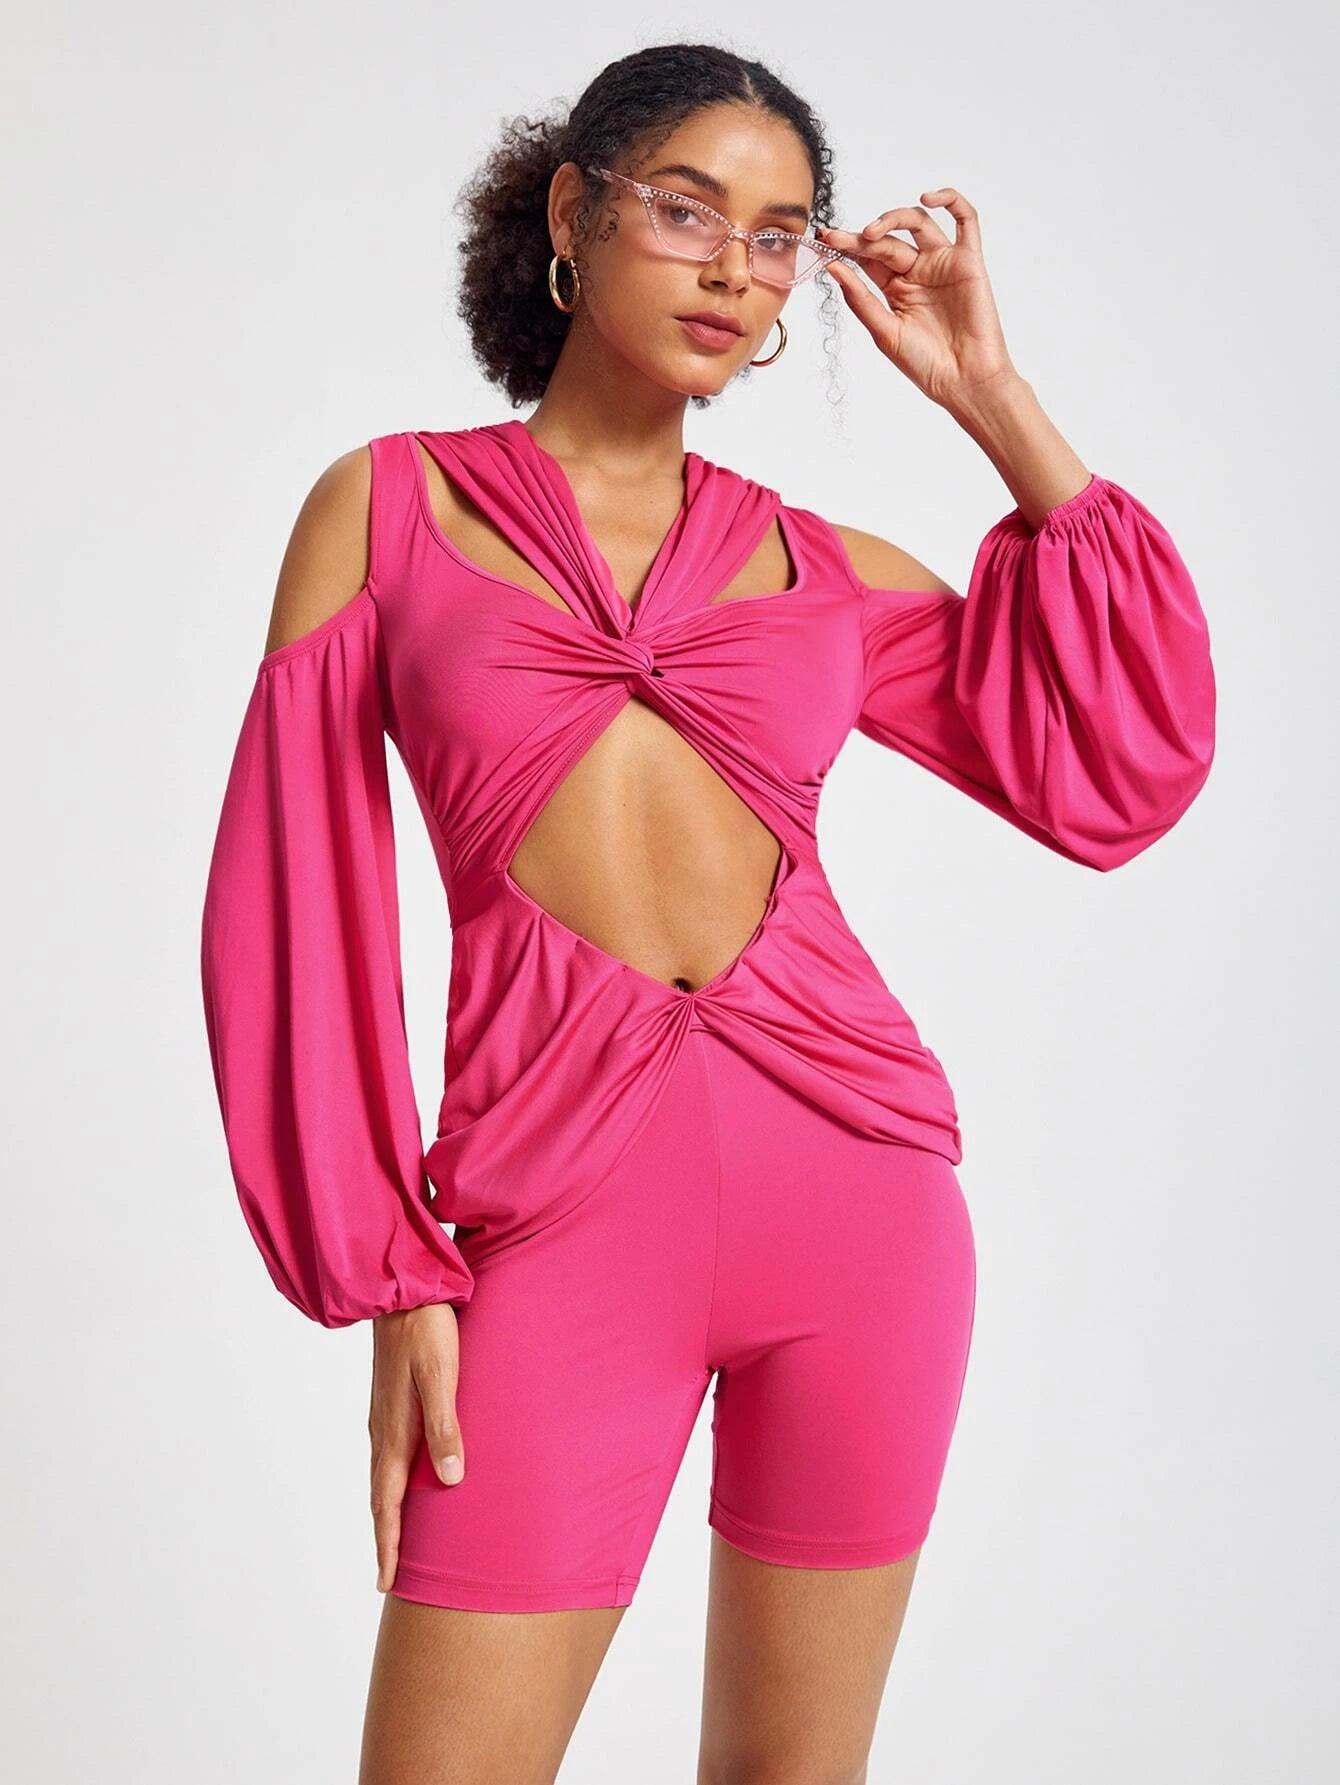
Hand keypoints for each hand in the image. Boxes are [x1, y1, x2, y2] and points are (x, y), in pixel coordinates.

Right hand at [369, 1303, 464, 1592]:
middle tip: (389, 1575)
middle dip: (386, 1537)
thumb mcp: (440, 1376)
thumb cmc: (426, 1330)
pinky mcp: (392, 1400)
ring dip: (390, 1510)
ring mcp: (385, 1415)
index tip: (386, 1583)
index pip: (388, 1504)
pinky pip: (390, 1454)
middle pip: (382, 1497)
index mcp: (394, 1432)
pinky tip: (409, 1478)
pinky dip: (395, 1481)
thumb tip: (449, 1481)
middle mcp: (384, 1430)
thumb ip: (445, 1426)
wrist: (399, 1288)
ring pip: (385, 1475)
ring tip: (397, 1537)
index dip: (389, 1544)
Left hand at [818, 189, 1018, 412]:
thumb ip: (860, 299)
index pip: (867, 257)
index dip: (845, 245)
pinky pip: (966, 220)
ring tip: (872, 233)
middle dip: (861, 237)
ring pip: (918, 223)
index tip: (822, 239)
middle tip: (838, 238)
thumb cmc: (925, 365)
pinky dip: (951, 200)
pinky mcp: (969, 260)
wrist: (963, 382)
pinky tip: (929, 198)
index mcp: (894, 288)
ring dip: (894, 219)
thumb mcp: (883, 332)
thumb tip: (833, 268)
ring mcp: (943, 263)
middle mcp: (917, 271)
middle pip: (887, 240)